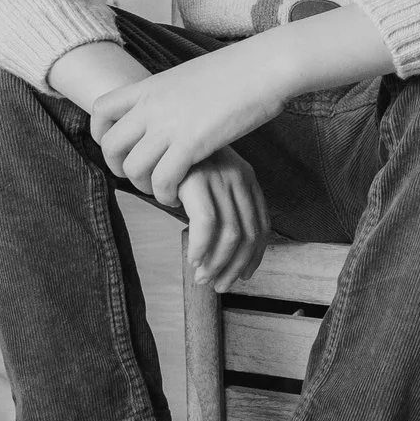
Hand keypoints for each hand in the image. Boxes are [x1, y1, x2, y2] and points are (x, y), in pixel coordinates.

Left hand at [85, 41, 289, 205]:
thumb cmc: (237, 71)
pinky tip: (179, 194)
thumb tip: (170, 107)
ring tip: (163, 189)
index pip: (101, 109)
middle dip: (118, 168)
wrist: (263, 67)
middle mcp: (152, 106)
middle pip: (111, 145)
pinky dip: (166, 194)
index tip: (117, 147)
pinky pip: (162, 180)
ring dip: (144, 186)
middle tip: (139, 176)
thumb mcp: (189, 76)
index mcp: (150, 86)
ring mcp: (169, 125)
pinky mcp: (191, 145)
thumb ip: (170, 94)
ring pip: (134, 168)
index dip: (101, 133)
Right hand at [179, 148, 268, 291]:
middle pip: (248, 234)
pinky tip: (192, 259)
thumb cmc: (180, 163)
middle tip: (220, 285)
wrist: (158, 135)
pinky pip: (206, 224)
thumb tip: (223, 251)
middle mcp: (239, 177)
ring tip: (203, 278)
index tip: (244, 275)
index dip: (255, 256)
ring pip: (231, 234)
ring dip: (218, 263)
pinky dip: (202, 247)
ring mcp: (220, 178)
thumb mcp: (208, 181)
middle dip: (235, 266)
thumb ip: (221, 206)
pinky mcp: (198, 180)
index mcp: (246, 178)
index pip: (261, 225)